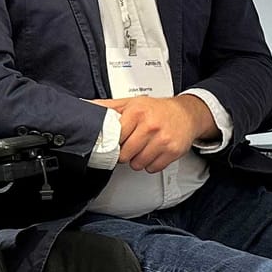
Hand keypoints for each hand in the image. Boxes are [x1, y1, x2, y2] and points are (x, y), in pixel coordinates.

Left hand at [93, 94, 215, 172]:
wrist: (187, 114)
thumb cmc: (157, 109)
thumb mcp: (132, 103)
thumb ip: (109, 107)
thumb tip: (85, 105)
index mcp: (137, 112)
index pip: (116, 138)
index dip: (114, 143)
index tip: (118, 141)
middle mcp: (150, 125)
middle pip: (125, 155)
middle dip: (125, 154)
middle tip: (130, 146)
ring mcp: (163, 140)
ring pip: (138, 164)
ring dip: (138, 161)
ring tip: (142, 149)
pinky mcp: (173, 151)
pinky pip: (153, 168)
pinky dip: (151, 164)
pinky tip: (153, 153)